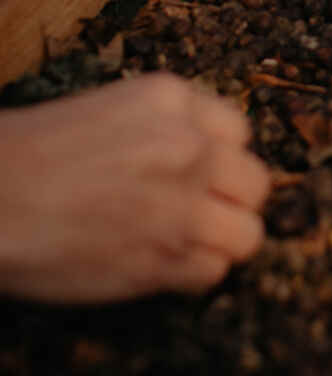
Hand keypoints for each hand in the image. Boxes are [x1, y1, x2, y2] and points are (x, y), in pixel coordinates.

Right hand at [0, 74, 270, 302]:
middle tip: (198, 213)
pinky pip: (213, 272)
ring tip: (186, 244)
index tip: (198, 174)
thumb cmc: (32, 155)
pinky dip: (192, 275)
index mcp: (172, 100)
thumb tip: (212, 154)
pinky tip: (160, 266)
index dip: (219, 157)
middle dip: (230, 200)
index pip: (238, 131)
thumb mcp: (112, 109)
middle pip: (255, 182)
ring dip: (221, 242)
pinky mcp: (165, 256)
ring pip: (247, 233)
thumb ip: (168, 125)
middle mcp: (190, 146)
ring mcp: (183, 203)